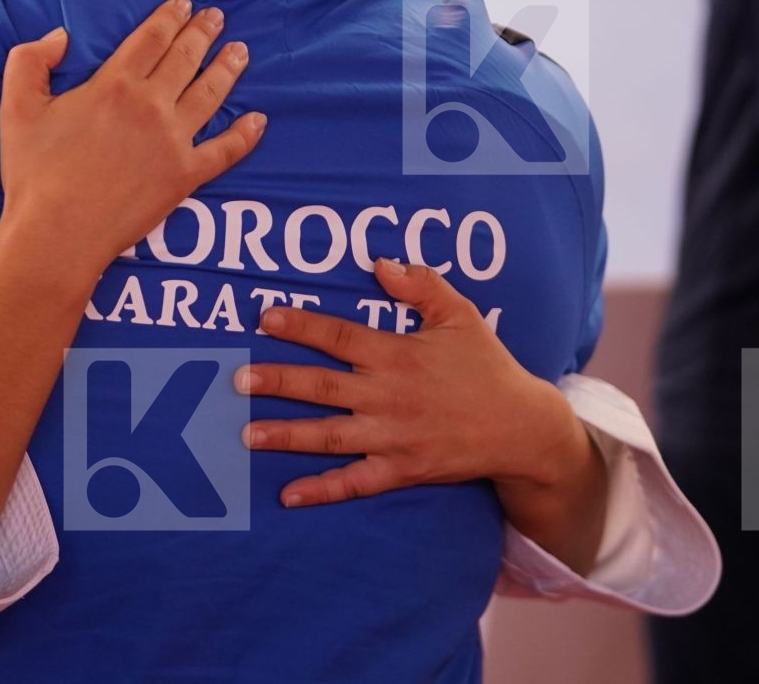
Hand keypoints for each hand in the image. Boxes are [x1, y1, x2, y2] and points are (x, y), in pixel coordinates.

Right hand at [0, 0, 266, 286]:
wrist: (57, 234)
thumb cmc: (34, 173)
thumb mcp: (16, 107)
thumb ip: (31, 60)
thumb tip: (60, 35)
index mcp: (114, 84)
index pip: (151, 39)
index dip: (170, 17)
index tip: (184, 5)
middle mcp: (151, 106)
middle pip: (186, 59)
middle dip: (203, 33)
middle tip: (217, 18)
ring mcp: (174, 141)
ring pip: (211, 94)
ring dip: (228, 69)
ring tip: (240, 52)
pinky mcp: (186, 176)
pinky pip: (226, 150)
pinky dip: (245, 134)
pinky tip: (258, 120)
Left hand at [236, 258, 581, 505]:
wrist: (520, 429)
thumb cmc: (487, 367)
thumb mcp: (460, 316)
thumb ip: (421, 286)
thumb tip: (381, 262)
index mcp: (399, 355)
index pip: (340, 337)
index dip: (301, 326)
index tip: (265, 318)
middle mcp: (389, 396)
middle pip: (323, 387)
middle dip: (278, 382)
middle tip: (238, 380)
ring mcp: (393, 437)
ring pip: (330, 435)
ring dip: (287, 436)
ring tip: (247, 435)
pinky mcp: (401, 470)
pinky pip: (355, 482)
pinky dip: (321, 489)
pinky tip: (288, 494)